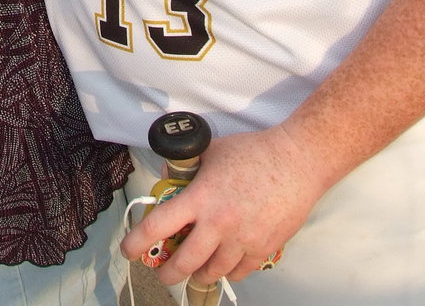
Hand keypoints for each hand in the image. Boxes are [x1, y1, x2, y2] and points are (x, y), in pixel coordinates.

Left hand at [121, 126, 326, 286]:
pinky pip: (238, 272)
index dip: (137, 242)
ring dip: (198, 273)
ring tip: (194, 268)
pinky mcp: (262, 250)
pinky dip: (227, 270)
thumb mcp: (211, 150)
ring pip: (211, 272)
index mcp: (201, 198)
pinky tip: (224, 262)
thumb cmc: (254, 152)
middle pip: (183, 263)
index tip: (128, 250)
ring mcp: (241, 241)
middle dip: (167, 273)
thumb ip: (187, 165)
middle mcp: (218, 224)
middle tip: (162, 272)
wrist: (296, 162)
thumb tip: (169, 174)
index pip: (159, 225)